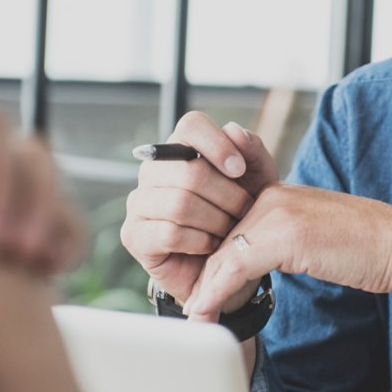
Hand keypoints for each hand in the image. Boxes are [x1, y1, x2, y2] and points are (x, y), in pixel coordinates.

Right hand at [120, 111, 277, 302]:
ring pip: (180, 204)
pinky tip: (212, 247)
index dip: (218, 144)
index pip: (191, 125)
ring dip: (216, 220)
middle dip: (226, 195)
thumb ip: (251, 150)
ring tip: (230, 231)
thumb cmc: (241, 217)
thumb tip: (232, 130)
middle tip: (244, 212)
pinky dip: (200, 242)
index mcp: (179, 150)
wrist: (229, 266)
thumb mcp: (258, 181)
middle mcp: (152, 172)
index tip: (240, 170)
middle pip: (189, 170)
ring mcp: (138, 203)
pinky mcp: (134, 235)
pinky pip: (170, 234)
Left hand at [182, 183, 391, 321]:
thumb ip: (278, 241)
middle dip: (204, 278)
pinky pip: (236, 267)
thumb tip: (245, 267)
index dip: (211, 262)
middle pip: (220, 240)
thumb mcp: (309, 237)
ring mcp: (277, 212)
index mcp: (275, 191)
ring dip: (205, 291)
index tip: (200, 291)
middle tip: (191, 309)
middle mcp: (271, 195)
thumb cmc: (361, 246)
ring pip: (223, 254)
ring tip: (194, 317)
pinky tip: (207, 313)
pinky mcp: (285, 235)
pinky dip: (216, 294)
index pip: (228, 227)